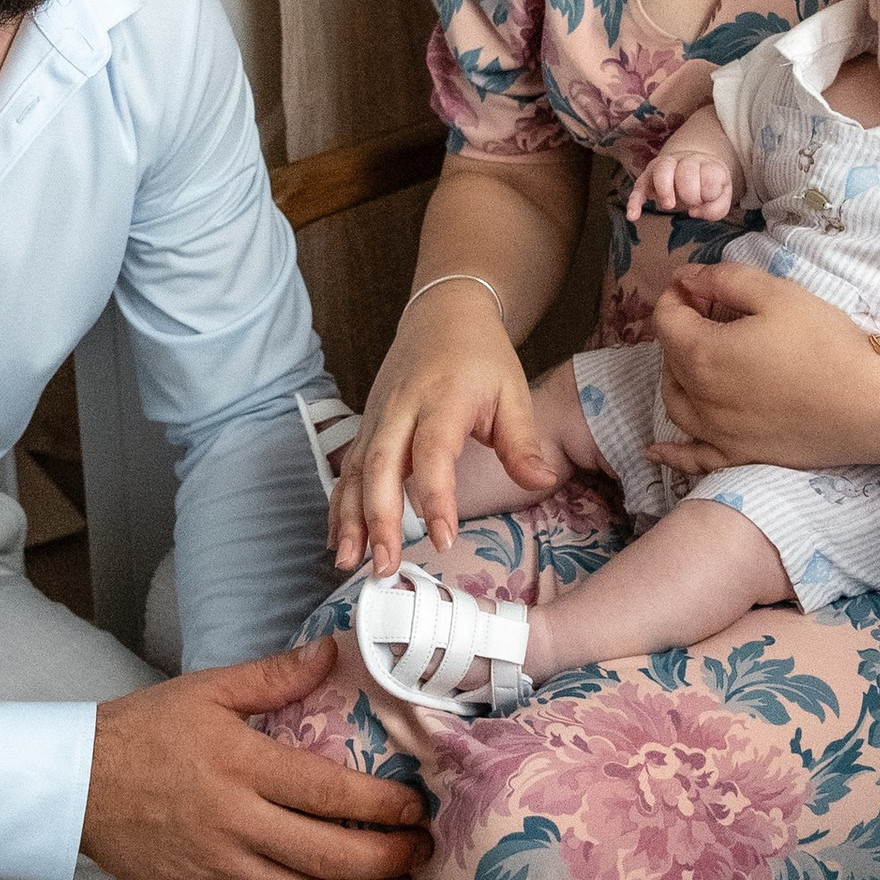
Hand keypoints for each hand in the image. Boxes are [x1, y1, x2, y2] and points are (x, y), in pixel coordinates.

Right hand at [80, 640, 430, 879]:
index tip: (416, 809)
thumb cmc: (143, 730)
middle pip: (326, 853)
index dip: (381, 806)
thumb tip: (332, 650)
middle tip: (422, 855)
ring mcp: (217, 866)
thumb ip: (274, 675)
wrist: (74, 784)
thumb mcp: (207, 689)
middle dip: (385, 860)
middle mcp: (234, 821)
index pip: (328, 791)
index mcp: (242, 764)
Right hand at [335, 290, 561, 570]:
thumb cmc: (482, 357)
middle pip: (382, 466)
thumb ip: (522, 441)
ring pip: (356, 471)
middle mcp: (401, 409)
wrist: (443, 313)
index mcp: (442, 399)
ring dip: (350, 518)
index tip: (443, 538)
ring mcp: (377, 417)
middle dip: (379, 518)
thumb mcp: (512, 390)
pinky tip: (338, 540)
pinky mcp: (366, 426)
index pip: (432, 454)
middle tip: (385, 566)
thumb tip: (542, 482)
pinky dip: (339, 506)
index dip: (435, 497)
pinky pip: (348, 470)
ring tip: (349, 562)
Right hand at [625, 138, 737, 223]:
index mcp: (707, 164)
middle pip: (687, 172)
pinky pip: (638, 186)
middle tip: (691, 203)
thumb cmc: (706, 187)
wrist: (690, 169)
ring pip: (662, 170)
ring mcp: (664, 167)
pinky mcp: (647, 178)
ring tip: (669, 205)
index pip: (711, 176)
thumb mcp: (720, 197)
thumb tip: (694, 212)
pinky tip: (633, 215)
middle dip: (691, 194)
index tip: (708, 199)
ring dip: (665, 190)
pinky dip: (634, 201)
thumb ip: (716, 208)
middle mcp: (685, 161)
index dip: (710, 193)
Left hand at [650, 260, 879, 471]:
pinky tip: (656, 451)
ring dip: (676, 376)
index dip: (676, 296)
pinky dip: (671, 452)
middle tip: (712, 312)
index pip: (666, 320)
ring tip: (699, 358)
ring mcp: (717, 433)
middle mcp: (699, 399)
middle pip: (669, 359)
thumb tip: (685, 279)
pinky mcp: (740, 456)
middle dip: (681, 330)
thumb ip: (723, 280)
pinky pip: (693, 457)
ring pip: (676, 403)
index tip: (697, 285)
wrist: (871, 404)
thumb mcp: (775, 293)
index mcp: (702, 354)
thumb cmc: (826, 342)